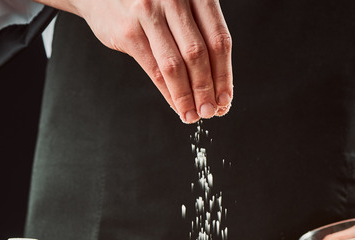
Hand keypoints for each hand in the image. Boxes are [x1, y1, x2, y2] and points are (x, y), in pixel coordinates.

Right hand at [67, 0, 232, 122]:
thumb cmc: (148, 0)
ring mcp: (149, 13)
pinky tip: (176, 105)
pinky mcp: (129, 31)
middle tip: (211, 111)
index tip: (225, 98)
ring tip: (193, 114)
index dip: (224, 73)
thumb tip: (218, 81)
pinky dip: (168, 92)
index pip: (218, 39)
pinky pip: (154, 69)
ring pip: (175, 65)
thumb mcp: (179, 3)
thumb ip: (198, 30)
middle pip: (198, 53)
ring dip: (187, 96)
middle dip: (207, 89)